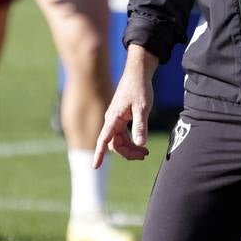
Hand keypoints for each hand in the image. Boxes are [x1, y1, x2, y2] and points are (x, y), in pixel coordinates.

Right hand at [94, 45, 157, 166]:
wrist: (138, 73)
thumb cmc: (139, 88)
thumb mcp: (142, 108)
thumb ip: (141, 126)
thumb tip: (141, 144)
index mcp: (113, 118)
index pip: (104, 139)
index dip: (99, 153)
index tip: (94, 166)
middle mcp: (112, 120)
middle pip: (115, 144)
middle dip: (128, 152)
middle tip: (144, 155)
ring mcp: (116, 119)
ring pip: (120, 141)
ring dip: (131, 148)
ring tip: (145, 153)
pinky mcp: (122, 118)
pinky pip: (123, 135)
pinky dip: (132, 141)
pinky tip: (141, 144)